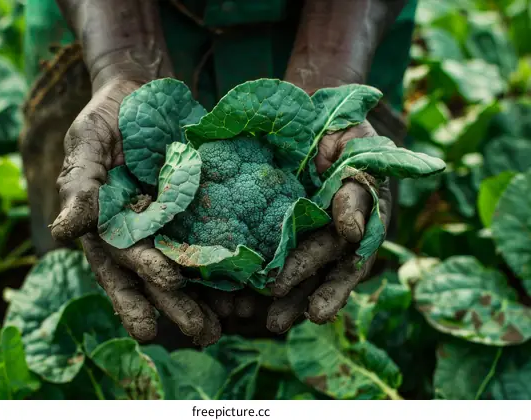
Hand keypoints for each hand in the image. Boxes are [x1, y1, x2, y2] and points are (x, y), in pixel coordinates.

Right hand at [49, 78, 222, 346]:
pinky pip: (218, 234)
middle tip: (203, 334)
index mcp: (110, 225)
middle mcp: (144, 230)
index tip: (149, 326)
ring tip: (231, 324)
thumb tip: (62, 233)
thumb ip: (80, 186)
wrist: (144, 89)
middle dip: (179, 306)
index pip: (120, 267)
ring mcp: (176, 219)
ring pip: (192, 264)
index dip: (133, 296)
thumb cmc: (107, 117)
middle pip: (159, 275)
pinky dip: (233, 259)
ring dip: (210, 296)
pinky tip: (251, 284)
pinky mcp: (203, 204)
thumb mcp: (88, 144)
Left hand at [266, 120, 392, 332]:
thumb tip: (351, 230)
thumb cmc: (343, 132)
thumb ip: (356, 189)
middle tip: (276, 323)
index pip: (346, 262)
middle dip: (297, 300)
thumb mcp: (358, 150)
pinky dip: (251, 276)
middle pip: (317, 276)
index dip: (332, 289)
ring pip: (294, 272)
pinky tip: (233, 297)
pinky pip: (267, 253)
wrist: (314, 116)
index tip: (316, 313)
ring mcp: (308, 234)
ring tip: (250, 322)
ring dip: (275, 299)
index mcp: (359, 223)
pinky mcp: (279, 228)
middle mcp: (334, 237)